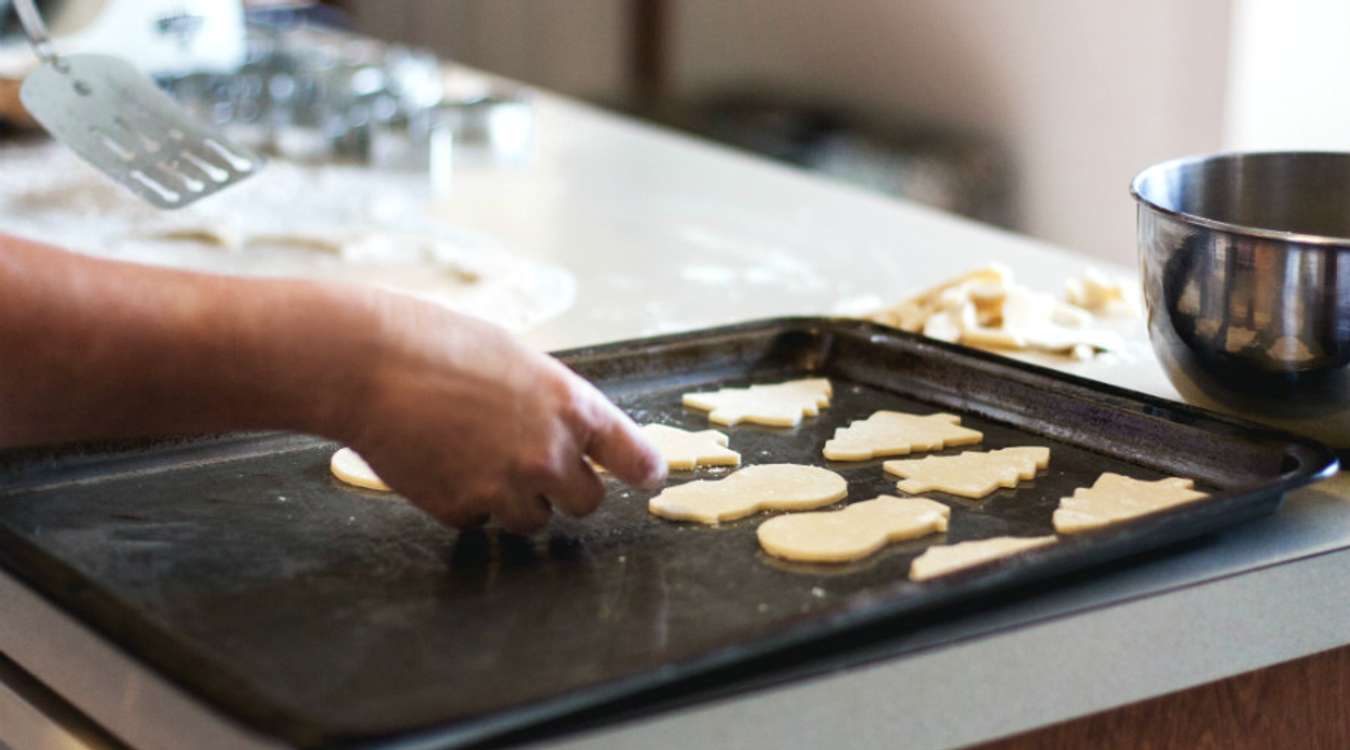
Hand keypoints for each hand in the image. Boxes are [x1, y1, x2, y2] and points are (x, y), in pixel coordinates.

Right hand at [334, 292, 665, 532]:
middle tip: (529, 463)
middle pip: (587, 502)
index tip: (649, 478)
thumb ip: (551, 402)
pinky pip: (479, 520)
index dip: (645, 471)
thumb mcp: (516, 359)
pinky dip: (465, 502)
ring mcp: (507, 488)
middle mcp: (550, 454)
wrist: (369, 364)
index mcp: (573, 407)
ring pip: (533, 520)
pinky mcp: (463, 510)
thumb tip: (566, 432)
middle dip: (564, 488)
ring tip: (473, 454)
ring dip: (513, 500)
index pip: (635, 457)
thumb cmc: (439, 344)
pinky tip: (440, 462)